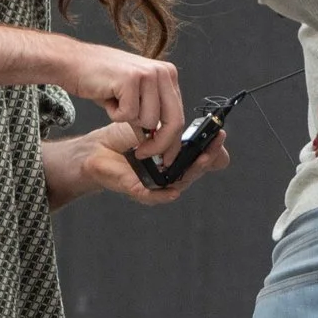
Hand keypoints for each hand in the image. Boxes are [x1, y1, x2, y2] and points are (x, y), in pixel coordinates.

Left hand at [46, 121, 231, 208]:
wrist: (97, 148)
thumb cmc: (125, 137)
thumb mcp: (152, 126)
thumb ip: (173, 126)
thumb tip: (197, 120)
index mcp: (177, 157)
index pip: (202, 157)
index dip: (214, 148)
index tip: (220, 133)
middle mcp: (171, 172)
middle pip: (196, 170)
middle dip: (209, 157)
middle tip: (215, 143)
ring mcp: (157, 183)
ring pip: (181, 182)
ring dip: (192, 172)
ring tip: (200, 158)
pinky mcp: (139, 190)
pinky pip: (155, 196)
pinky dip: (164, 195)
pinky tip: (173, 190)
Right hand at [60, 43, 185, 160]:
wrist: (73, 62)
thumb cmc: (101, 78)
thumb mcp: (135, 95)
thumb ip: (151, 112)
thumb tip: (160, 143)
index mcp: (167, 74)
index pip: (179, 115)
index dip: (173, 142)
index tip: (166, 158)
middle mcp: (162, 72)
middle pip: (173, 122)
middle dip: (159, 145)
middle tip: (143, 154)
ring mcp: (148, 74)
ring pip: (149, 121)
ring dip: (127, 120)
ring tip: (116, 102)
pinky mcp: (131, 79)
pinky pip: (128, 115)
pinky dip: (114, 114)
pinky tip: (108, 98)